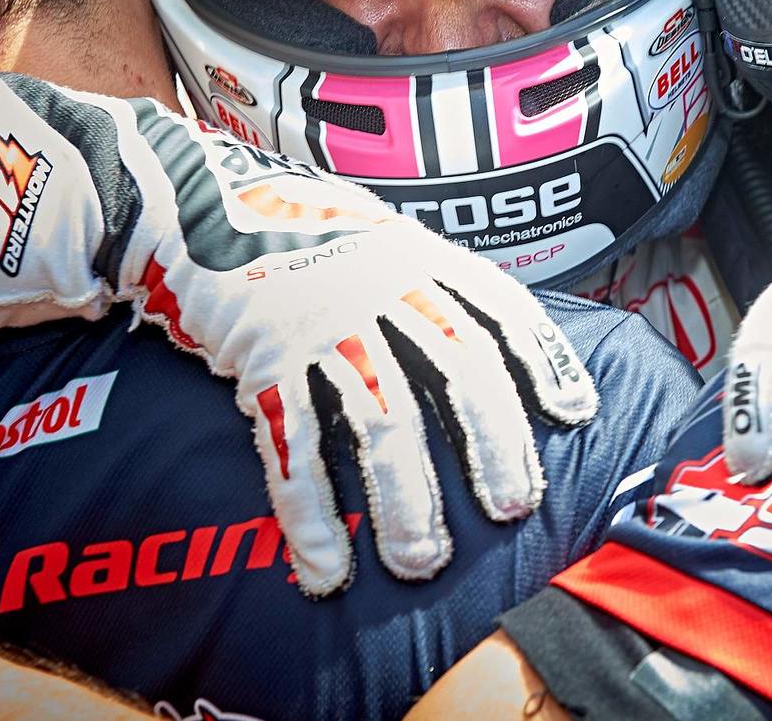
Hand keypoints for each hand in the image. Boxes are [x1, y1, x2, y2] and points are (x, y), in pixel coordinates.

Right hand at [0, 71, 596, 593]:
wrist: (197, 203)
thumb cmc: (307, 233)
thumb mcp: (386, 239)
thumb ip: (438, 286)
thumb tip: (501, 347)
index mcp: (422, 260)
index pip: (501, 310)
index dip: (542, 361)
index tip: (575, 413)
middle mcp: (384, 291)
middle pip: (456, 373)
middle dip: (492, 445)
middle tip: (514, 508)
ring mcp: (325, 325)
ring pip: (381, 421)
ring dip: (406, 500)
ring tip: (423, 562)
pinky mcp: (264, 360)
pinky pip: (292, 447)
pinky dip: (310, 514)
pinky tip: (325, 568)